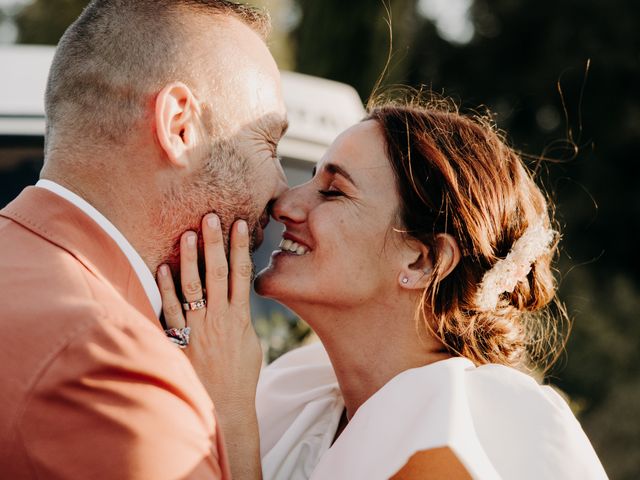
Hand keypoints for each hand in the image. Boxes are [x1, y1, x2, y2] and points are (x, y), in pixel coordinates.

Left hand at [157, 214, 261, 418]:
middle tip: (211, 216)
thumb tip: (236, 296)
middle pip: (217, 273)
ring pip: (193, 287)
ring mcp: (198, 328)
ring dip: (190, 259)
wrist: (225, 406)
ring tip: (187, 234)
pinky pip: (170, 310)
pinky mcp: (180, 340)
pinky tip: (161, 267)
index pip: (241, 273)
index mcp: (240, 317)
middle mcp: (220, 318)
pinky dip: (165, 288)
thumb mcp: (250, 342)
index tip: (241, 223)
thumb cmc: (240, 374)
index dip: (241, 247)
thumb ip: (241, 316)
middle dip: (215, 243)